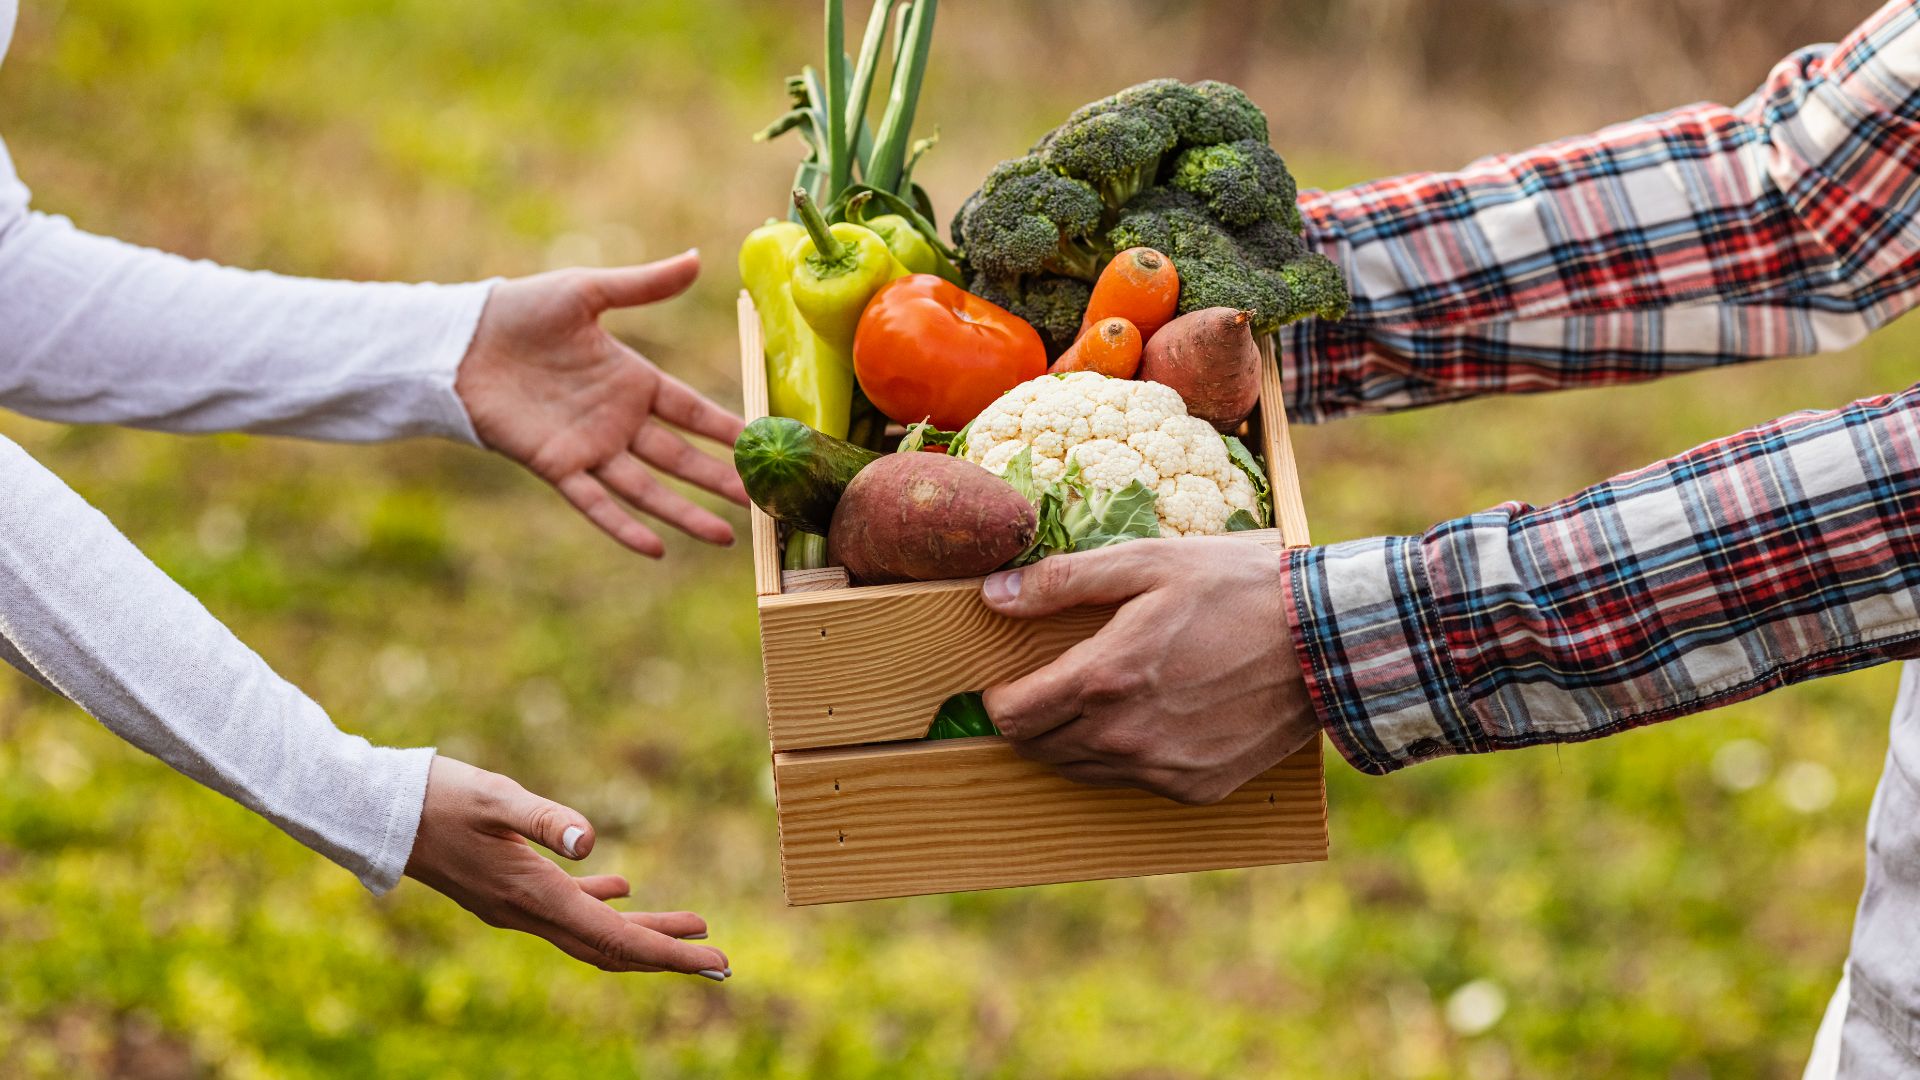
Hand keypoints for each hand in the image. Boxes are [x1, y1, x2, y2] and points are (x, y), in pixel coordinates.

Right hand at [404, 757, 730, 978]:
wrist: (375, 810)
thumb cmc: (437, 796)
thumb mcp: (496, 797)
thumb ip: (544, 818)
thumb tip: (590, 842)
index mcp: (533, 894)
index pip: (615, 939)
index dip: (669, 953)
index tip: (714, 962)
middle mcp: (527, 912)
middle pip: (611, 949)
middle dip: (669, 956)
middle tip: (721, 962)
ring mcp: (514, 905)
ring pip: (592, 932)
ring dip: (644, 932)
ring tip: (695, 923)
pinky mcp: (506, 889)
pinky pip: (567, 909)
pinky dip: (603, 907)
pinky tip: (624, 890)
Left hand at [455, 250, 749, 556]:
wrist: (459, 341)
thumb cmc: (520, 311)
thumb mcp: (587, 292)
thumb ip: (643, 286)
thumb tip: (695, 259)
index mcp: (632, 380)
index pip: (691, 412)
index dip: (726, 429)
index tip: (763, 445)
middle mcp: (617, 420)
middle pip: (680, 458)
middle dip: (720, 479)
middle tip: (760, 500)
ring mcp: (589, 447)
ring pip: (647, 488)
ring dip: (685, 513)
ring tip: (725, 536)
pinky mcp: (555, 465)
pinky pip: (595, 503)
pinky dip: (623, 527)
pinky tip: (656, 549)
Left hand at [979, 537, 1317, 804]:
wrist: (1327, 641)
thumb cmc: (1236, 590)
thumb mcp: (1146, 563)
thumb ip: (1062, 581)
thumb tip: (993, 594)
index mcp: (1104, 679)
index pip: (1012, 715)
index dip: (999, 698)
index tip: (1008, 679)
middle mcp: (1124, 736)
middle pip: (1039, 749)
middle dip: (1032, 718)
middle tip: (1052, 684)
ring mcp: (1161, 768)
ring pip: (1081, 770)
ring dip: (1074, 740)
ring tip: (1103, 697)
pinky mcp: (1195, 787)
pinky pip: (1135, 782)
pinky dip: (1128, 756)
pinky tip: (1153, 717)